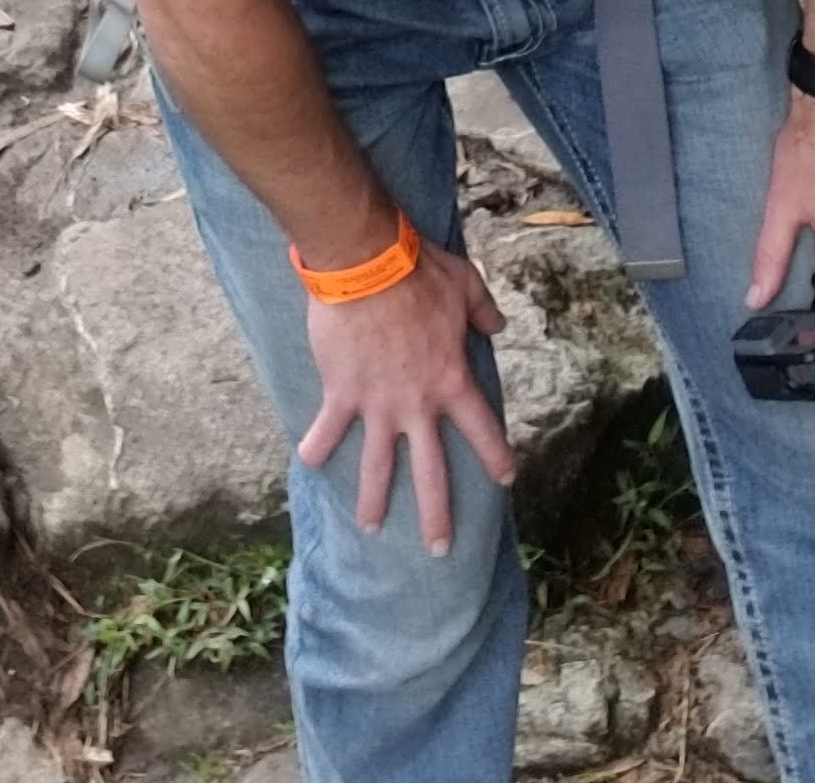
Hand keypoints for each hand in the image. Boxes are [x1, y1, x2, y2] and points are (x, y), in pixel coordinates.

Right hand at [297, 236, 515, 553]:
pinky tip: (309, 461)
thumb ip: (484, 309)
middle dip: (436, 514)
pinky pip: (328, 429)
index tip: (505, 479)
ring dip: (373, 500)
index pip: (481, 428)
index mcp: (451, 380)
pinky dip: (317, 446)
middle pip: (431, 471)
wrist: (366, 265)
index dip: (495, 455)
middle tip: (439, 549)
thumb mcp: (465, 285)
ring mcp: (378, 404)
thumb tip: (499, 325)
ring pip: (377, 466)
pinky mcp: (342, 393)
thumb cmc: (419, 272)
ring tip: (370, 528)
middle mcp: (417, 404)